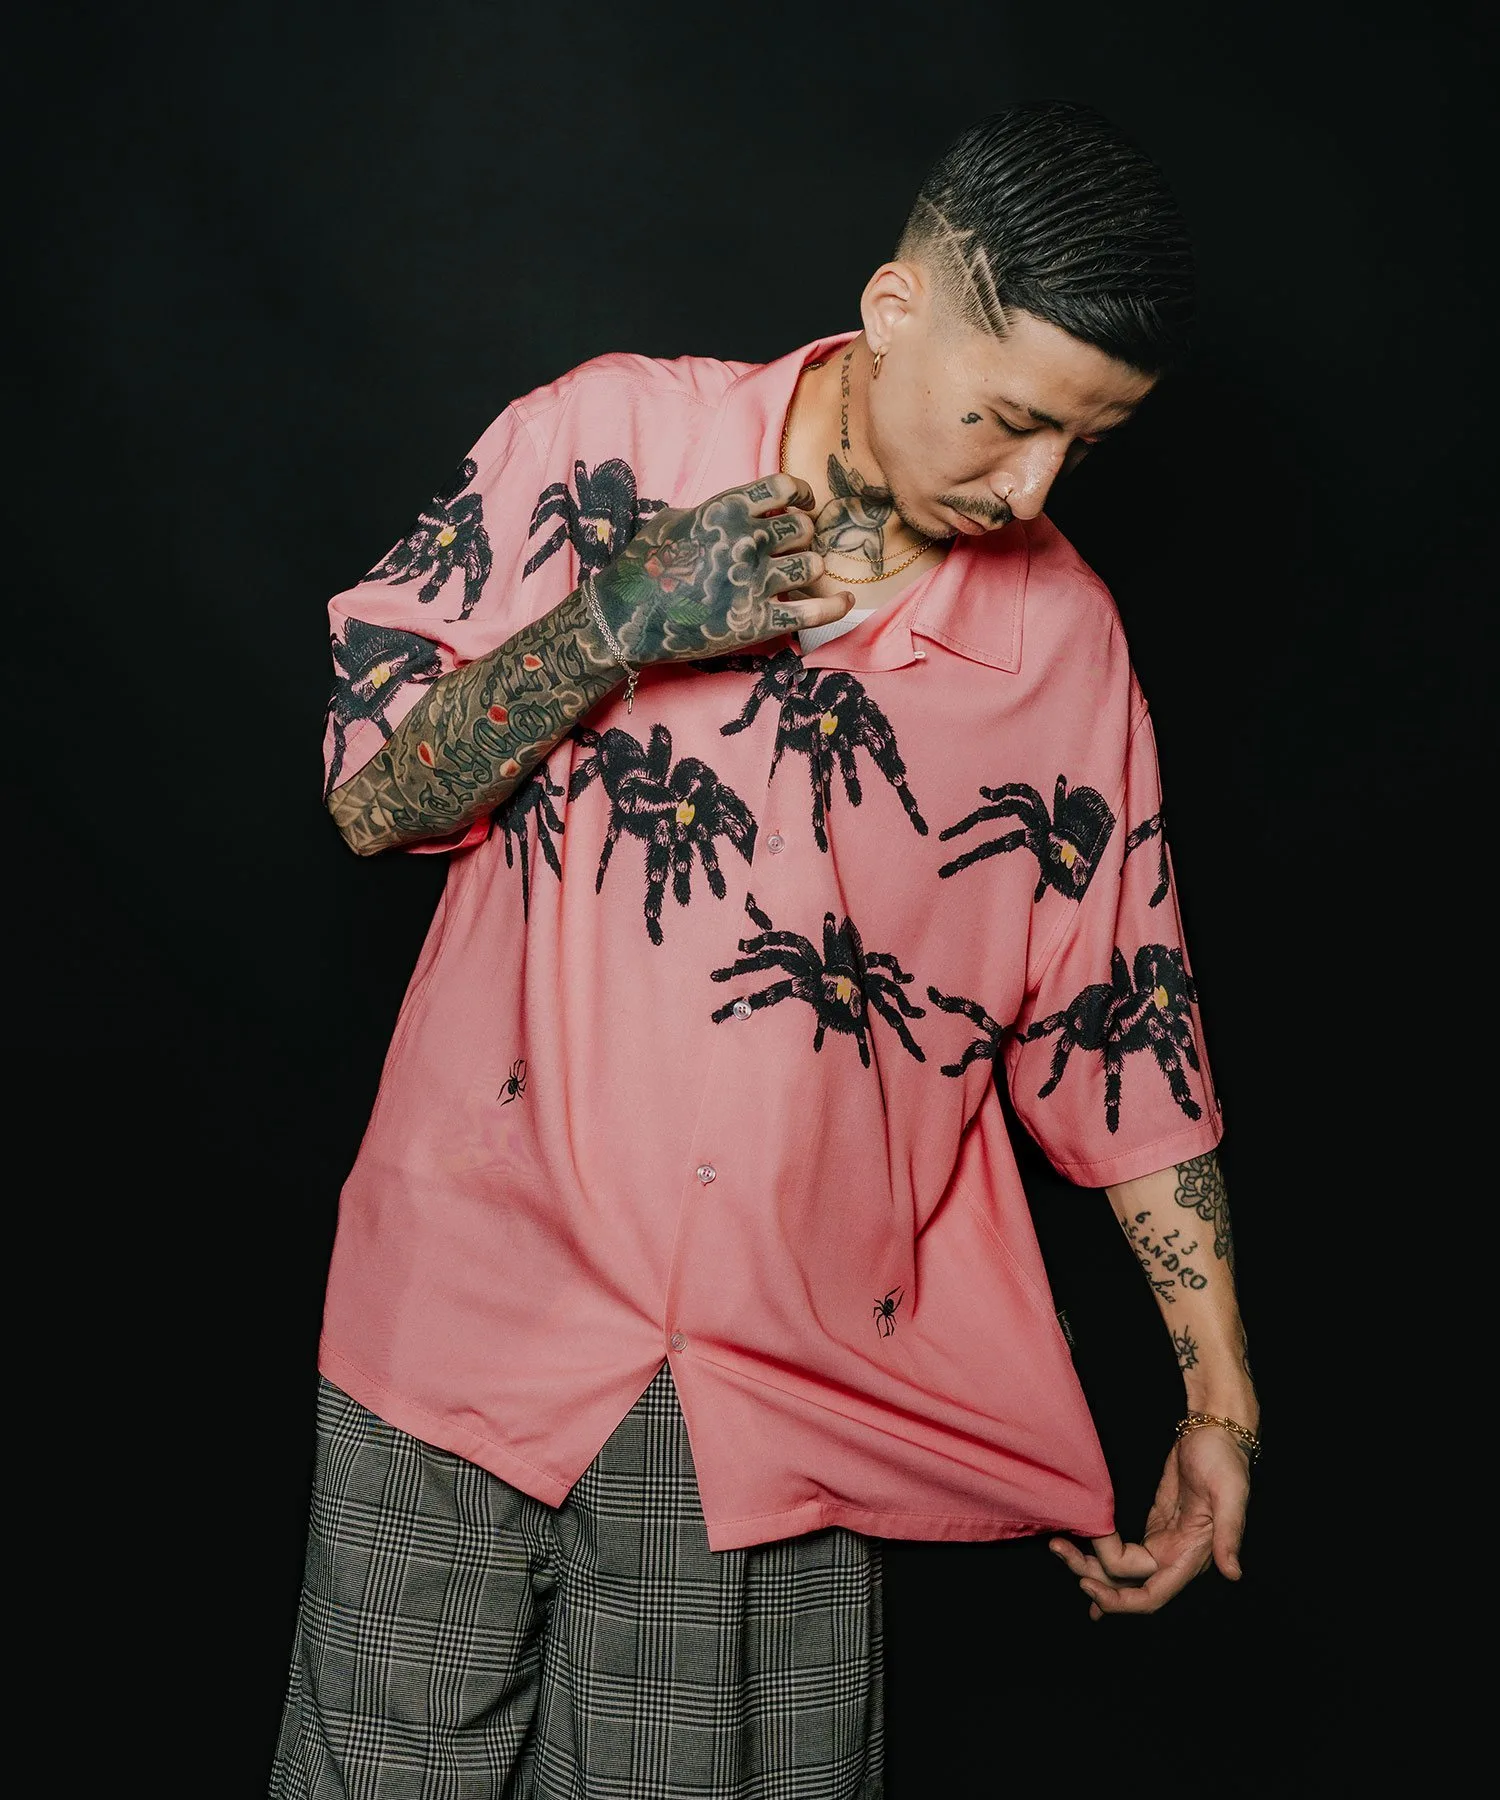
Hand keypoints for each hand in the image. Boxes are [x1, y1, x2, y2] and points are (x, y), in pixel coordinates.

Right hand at [591, 473, 852, 663]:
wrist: (627, 618)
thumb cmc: (643, 567)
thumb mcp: (672, 520)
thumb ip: (710, 511)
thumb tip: (733, 510)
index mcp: (726, 510)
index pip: (784, 488)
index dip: (800, 494)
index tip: (802, 503)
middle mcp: (747, 541)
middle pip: (802, 527)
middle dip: (803, 533)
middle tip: (796, 544)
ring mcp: (756, 582)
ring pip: (812, 564)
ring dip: (811, 566)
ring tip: (802, 572)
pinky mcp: (760, 621)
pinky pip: (815, 611)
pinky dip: (835, 606)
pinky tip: (844, 601)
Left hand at [1049, 1425, 1250, 1619]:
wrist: (1215, 1432)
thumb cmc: (1225, 1460)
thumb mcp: (1230, 1494)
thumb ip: (1229, 1534)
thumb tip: (1233, 1573)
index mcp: (1191, 1556)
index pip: (1152, 1595)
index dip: (1120, 1601)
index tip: (1088, 1585)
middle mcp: (1175, 1557)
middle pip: (1127, 1584)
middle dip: (1092, 1576)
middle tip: (1060, 1550)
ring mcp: (1163, 1543)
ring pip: (1121, 1570)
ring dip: (1091, 1565)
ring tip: (1059, 1546)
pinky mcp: (1153, 1526)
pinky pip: (1124, 1552)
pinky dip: (1102, 1555)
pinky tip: (1080, 1555)